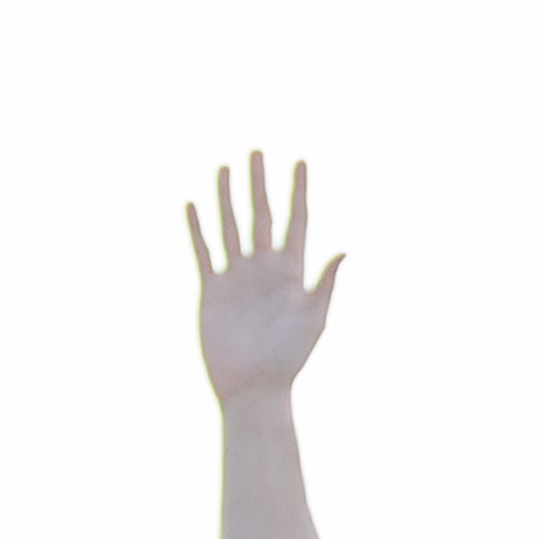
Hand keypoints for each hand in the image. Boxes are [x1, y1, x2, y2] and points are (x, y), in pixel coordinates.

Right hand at [187, 152, 342, 399]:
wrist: (254, 388)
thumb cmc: (289, 359)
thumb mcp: (313, 319)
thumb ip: (325, 284)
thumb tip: (345, 251)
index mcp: (293, 271)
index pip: (296, 220)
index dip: (298, 191)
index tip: (300, 161)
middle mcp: (264, 267)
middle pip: (261, 214)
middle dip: (260, 183)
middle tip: (257, 150)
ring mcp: (238, 276)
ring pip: (230, 226)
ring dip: (227, 197)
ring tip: (225, 167)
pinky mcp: (213, 290)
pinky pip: (204, 252)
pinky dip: (197, 229)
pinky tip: (193, 205)